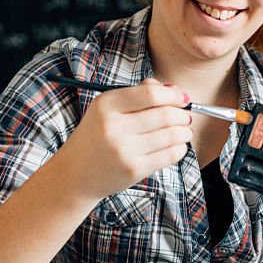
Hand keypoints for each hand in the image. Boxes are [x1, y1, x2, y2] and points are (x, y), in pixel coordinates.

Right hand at [55, 78, 192, 202]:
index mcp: (106, 105)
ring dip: (185, 131)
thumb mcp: (108, 108)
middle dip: (182, 114)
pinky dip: (180, 148)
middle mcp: (113, 127)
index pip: (151, 94)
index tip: (181, 98)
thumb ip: (139, 93)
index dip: (173, 95)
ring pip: (171, 135)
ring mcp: (124, 150)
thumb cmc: (98, 135)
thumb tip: (174, 89)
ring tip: (184, 130)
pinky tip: (177, 145)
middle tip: (185, 116)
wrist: (76, 173)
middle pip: (165, 114)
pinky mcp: (134, 169)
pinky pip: (170, 154)